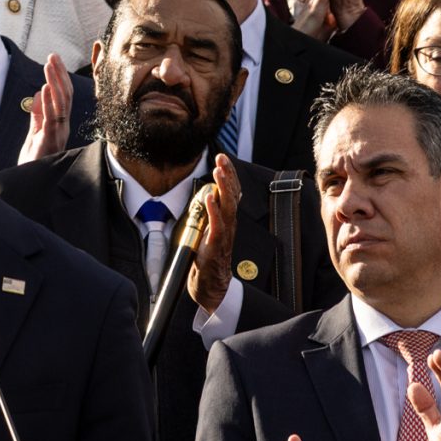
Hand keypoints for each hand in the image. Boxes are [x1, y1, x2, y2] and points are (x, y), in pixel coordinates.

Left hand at [18, 53, 71, 163]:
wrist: (30, 184)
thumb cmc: (33, 161)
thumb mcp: (34, 134)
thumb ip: (37, 115)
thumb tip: (38, 94)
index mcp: (59, 124)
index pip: (62, 96)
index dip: (60, 78)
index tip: (54, 60)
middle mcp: (61, 127)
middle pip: (65, 96)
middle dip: (59, 75)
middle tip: (53, 56)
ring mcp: (57, 134)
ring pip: (61, 104)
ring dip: (55, 83)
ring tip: (50, 66)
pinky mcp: (49, 142)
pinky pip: (51, 119)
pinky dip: (48, 102)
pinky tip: (44, 88)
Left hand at [184, 155, 241, 316]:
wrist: (211, 284)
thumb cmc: (209, 256)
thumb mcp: (211, 228)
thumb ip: (213, 212)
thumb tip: (210, 192)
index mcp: (228, 219)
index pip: (231, 191)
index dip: (229, 174)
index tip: (223, 157)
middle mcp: (229, 224)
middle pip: (232, 196)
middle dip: (227, 175)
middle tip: (222, 158)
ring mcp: (224, 234)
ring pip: (227, 208)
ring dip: (223, 189)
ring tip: (218, 172)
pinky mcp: (215, 245)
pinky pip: (216, 226)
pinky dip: (213, 211)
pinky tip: (209, 198)